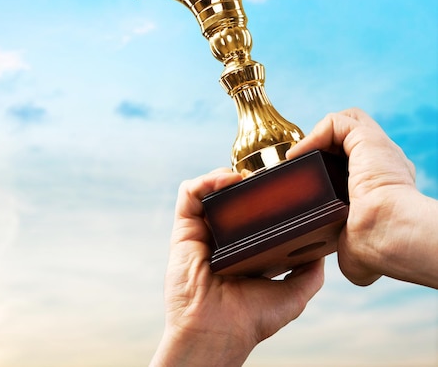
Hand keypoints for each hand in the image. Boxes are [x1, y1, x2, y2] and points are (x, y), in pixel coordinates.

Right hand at [150, 169, 323, 366]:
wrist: (216, 333)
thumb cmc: (250, 320)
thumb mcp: (293, 294)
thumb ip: (309, 272)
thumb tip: (324, 246)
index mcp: (243, 248)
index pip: (251, 211)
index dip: (263, 194)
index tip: (282, 184)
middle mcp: (221, 235)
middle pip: (230, 195)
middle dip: (246, 179)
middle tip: (265, 175)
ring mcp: (202, 230)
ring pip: (209, 188)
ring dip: (225, 175)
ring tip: (245, 176)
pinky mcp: (184, 228)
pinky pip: (189, 194)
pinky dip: (206, 180)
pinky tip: (227, 180)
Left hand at [287, 108, 437, 288]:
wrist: (390, 236)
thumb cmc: (380, 249)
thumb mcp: (358, 250)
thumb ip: (347, 248)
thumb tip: (344, 264)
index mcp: (383, 186)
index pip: (356, 165)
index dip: (329, 167)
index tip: (308, 183)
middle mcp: (383, 163)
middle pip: (350, 139)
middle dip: (321, 146)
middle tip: (300, 164)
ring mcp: (377, 149)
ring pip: (347, 122)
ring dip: (318, 135)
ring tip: (298, 156)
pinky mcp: (367, 138)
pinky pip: (337, 122)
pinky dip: (314, 133)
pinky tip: (300, 154)